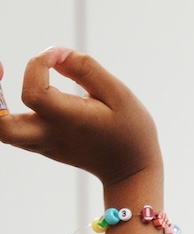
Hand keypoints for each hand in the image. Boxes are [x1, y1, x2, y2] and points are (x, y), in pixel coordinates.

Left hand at [1, 49, 159, 191]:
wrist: (132, 171)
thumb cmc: (131, 131)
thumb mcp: (120, 95)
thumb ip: (85, 69)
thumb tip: (54, 53)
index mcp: (70, 122)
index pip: (34, 91)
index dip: (38, 64)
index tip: (58, 56)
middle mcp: (49, 135)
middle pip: (2, 126)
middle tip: (1, 70)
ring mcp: (41, 143)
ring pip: (2, 130)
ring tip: (2, 77)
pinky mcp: (40, 145)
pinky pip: (11, 130)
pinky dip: (5, 111)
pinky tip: (14, 94)